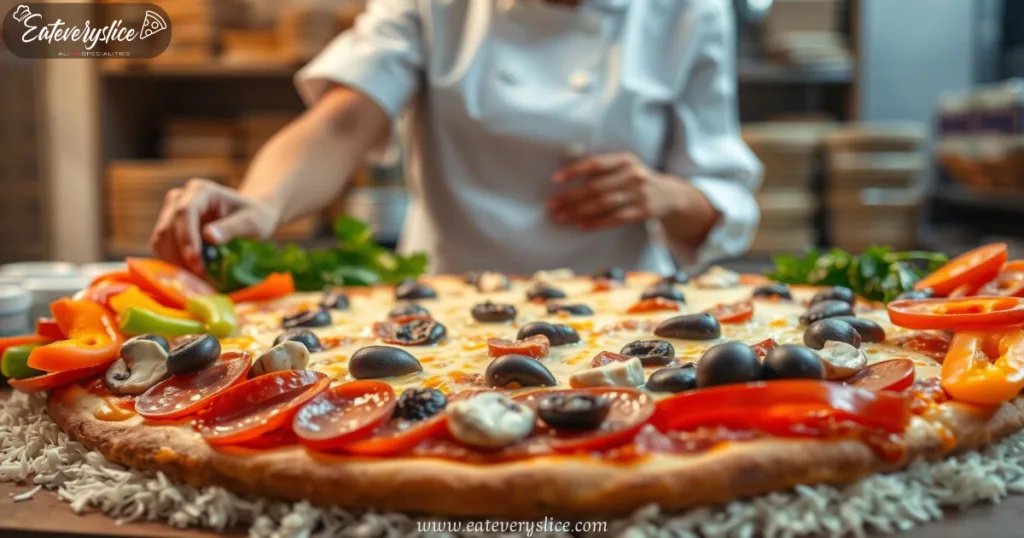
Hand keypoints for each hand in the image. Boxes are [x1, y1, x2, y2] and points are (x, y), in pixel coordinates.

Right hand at [149, 178, 280, 274]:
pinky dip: (171, 261)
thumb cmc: (254, 217)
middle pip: (168, 227)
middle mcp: (180, 198)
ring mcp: (170, 212)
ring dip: (174, 261)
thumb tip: (209, 236)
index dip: (187, 238)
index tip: (196, 262)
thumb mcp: (252, 222)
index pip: (185, 212)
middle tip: (199, 277)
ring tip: (196, 278)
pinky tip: (189, 273)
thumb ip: (232, 227)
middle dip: (180, 255)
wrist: (248, 218)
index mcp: (201, 190)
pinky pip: (161, 246)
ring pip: (160, 238)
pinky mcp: (167, 228)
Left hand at [548, 153, 689, 229]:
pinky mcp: (643, 211)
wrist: (671, 195)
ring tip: (561, 218)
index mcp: (625, 159)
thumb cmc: (637, 180)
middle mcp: (633, 174)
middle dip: (571, 197)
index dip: (574, 171)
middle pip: (596, 187)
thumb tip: (567, 179)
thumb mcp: (625, 167)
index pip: (595, 163)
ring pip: (603, 204)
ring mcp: (639, 193)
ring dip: (579, 212)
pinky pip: (615, 218)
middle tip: (552, 206)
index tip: (555, 179)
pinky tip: (581, 226)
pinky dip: (596, 223)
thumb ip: (603, 170)